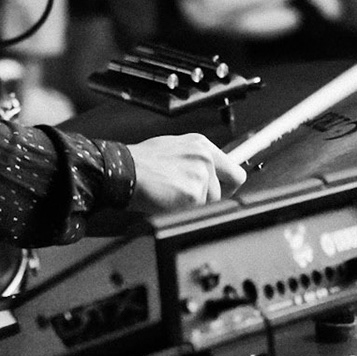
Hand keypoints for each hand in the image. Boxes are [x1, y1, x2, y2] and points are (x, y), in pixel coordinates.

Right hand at [126, 133, 244, 214]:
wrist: (122, 170)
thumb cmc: (140, 163)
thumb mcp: (173, 149)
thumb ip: (195, 160)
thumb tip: (210, 174)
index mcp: (201, 145)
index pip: (233, 169)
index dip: (227, 184)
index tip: (223, 190)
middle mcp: (205, 157)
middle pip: (229, 187)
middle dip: (213, 196)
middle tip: (192, 198)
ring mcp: (201, 175)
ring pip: (212, 202)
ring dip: (195, 204)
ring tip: (172, 195)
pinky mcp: (193, 193)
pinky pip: (198, 211)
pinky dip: (184, 210)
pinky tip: (168, 201)